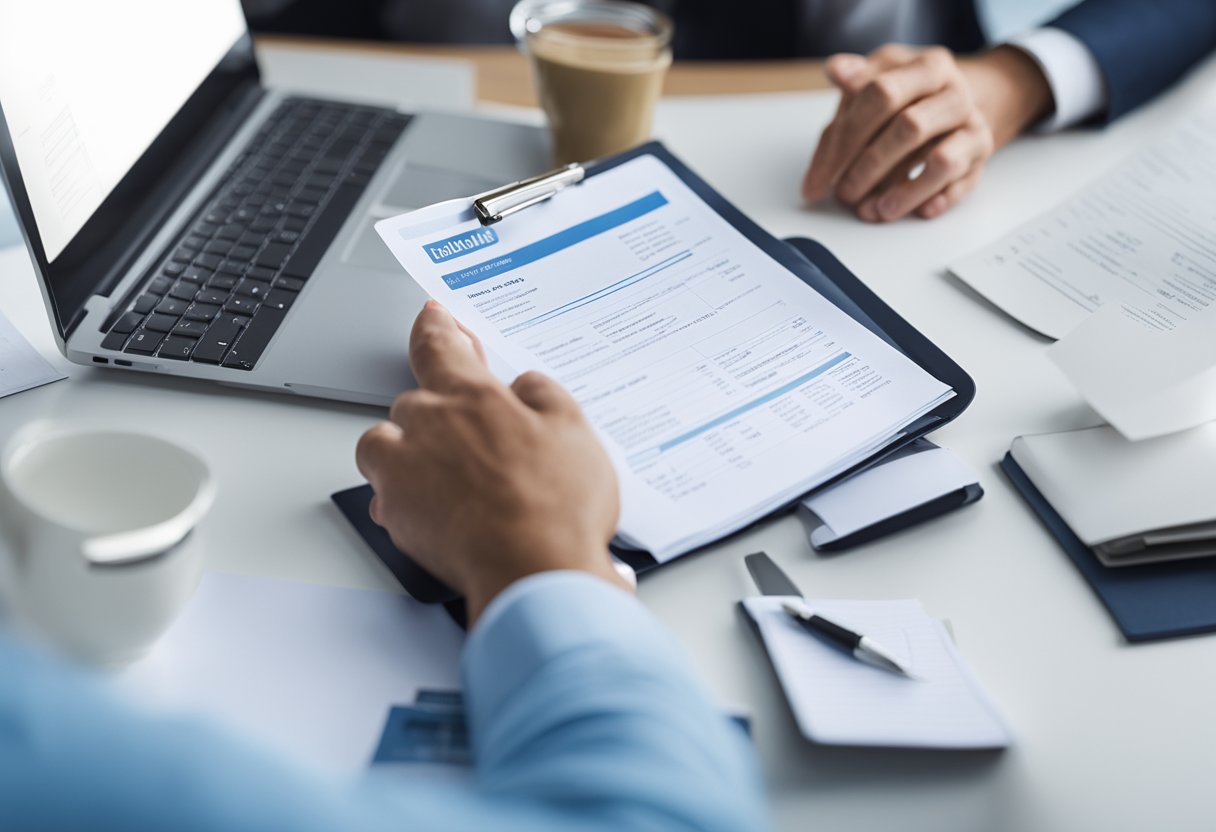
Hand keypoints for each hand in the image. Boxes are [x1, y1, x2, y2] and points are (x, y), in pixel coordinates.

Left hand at [356, 301, 627, 624]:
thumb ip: (543, 396)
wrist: (534, 572)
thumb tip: (526, 385)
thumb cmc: (557, 504)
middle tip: (471, 431)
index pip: (440, 345)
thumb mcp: (574, 430)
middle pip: (413, 400)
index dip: (435, 327)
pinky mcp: (396, 516)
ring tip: (444, 474)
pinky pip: (383, 494)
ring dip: (405, 450)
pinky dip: (401, 497)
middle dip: (436, 410)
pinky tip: (434, 512)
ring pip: (384, 443)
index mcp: (473, 397)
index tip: (432, 316)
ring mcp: (404, 472)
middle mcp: (429, 425)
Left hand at [802, 44, 1052, 220]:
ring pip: (941, 162)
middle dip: (870, 166)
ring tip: (874, 210)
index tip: (820, 176)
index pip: (881, 95)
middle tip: (844, 193)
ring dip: (904, 192)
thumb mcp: (879, 79)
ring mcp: (972, 128)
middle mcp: (955, 95)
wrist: (955, 101)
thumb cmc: (908, 94)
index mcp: (927, 67)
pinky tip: (917, 211)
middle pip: (910, 128)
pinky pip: (963, 185)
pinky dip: (938, 201)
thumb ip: (853, 83)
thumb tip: (835, 69)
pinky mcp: (980, 159)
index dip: (846, 138)